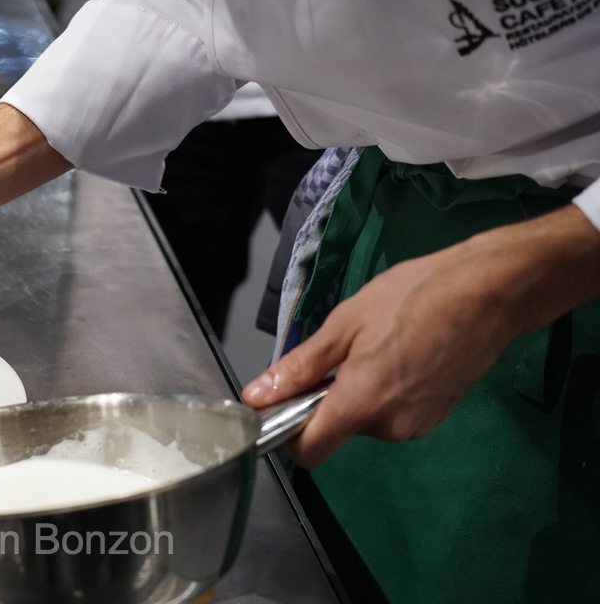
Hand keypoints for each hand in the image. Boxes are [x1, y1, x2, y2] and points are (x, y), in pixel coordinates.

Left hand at [242, 203, 599, 468]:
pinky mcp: (436, 417)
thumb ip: (299, 368)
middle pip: (336, 429)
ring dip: (358, 391)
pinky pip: (392, 412)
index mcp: (360, 405)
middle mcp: (388, 428)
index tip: (283, 402)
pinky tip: (401, 353)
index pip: (309, 452)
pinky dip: (385, 390)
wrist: (489, 293)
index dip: (287, 432)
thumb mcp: (344, 325)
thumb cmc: (411, 298)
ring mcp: (416, 426)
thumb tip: (255, 398)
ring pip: (365, 419)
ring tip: (378, 345)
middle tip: (342, 351)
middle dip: (327, 398)